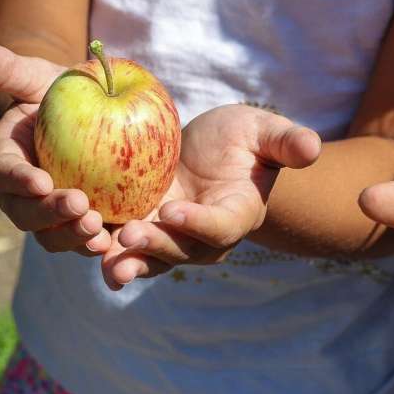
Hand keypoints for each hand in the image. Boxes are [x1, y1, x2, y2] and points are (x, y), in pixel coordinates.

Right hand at [0, 38, 110, 254]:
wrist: (91, 118)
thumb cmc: (60, 94)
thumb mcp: (38, 77)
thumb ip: (6, 68)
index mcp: (8, 161)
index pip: (6, 173)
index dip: (20, 180)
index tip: (40, 181)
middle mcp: (26, 196)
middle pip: (28, 215)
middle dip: (50, 216)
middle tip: (80, 207)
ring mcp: (54, 217)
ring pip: (55, 237)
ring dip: (74, 238)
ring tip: (99, 232)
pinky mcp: (85, 226)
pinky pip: (88, 244)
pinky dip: (100, 251)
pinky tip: (120, 248)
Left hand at [100, 105, 321, 289]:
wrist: (212, 153)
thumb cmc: (244, 140)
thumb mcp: (264, 132)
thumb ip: (286, 142)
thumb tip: (312, 147)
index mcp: (237, 213)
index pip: (221, 226)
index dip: (200, 223)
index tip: (176, 211)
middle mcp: (204, 236)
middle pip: (181, 250)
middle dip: (156, 247)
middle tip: (129, 237)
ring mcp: (171, 236)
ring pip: (150, 257)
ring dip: (127, 260)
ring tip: (103, 260)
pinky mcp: (144, 228)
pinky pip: (125, 244)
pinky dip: (104, 246)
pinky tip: (81, 242)